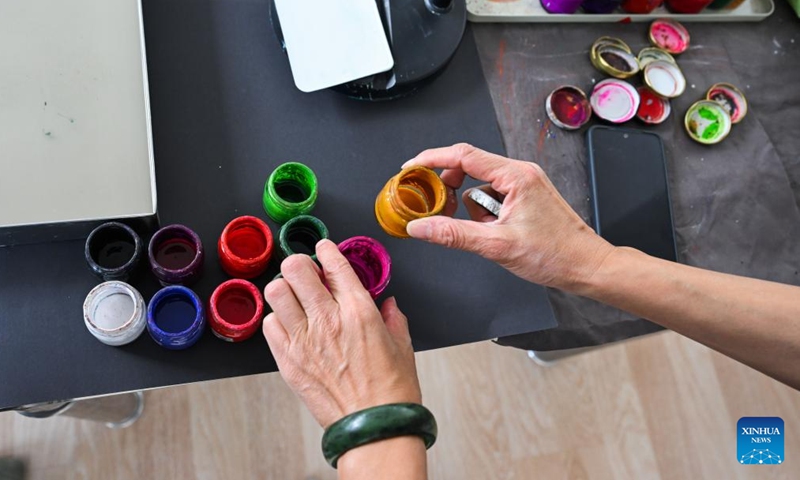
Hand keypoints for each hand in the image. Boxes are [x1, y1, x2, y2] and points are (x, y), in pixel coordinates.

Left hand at [262, 239, 421, 427]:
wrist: (374, 428)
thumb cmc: (391, 391)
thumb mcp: (403, 346)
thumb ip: (393, 318)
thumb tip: (388, 304)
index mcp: (359, 311)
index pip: (334, 265)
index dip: (326, 250)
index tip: (323, 248)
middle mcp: (328, 321)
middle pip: (296, 269)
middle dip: (300, 264)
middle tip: (305, 271)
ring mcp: (304, 341)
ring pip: (276, 292)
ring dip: (285, 288)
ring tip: (294, 296)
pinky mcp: (289, 361)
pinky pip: (269, 325)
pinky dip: (277, 319)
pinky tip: (290, 324)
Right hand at [403, 144, 614, 293]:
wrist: (586, 265)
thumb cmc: (555, 254)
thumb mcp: (496, 246)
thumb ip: (453, 234)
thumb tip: (420, 227)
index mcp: (515, 176)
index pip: (463, 155)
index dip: (432, 159)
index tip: (411, 167)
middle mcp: (521, 173)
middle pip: (469, 168)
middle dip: (453, 190)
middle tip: (442, 210)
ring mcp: (524, 184)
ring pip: (480, 187)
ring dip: (474, 210)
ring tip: (488, 233)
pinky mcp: (526, 197)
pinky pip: (493, 198)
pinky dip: (487, 215)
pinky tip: (498, 233)